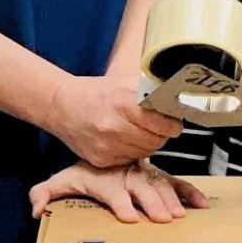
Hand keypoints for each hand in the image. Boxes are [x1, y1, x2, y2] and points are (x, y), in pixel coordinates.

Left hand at [29, 160, 210, 223]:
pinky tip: (201, 205)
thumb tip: (35, 208)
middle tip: (162, 219)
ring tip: (180, 215)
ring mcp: (146, 173)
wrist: (102, 142)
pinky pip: (176, 183)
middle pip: (142, 189)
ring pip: (161, 185)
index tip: (128, 216)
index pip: (112, 190)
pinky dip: (189, 192)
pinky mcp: (159, 177)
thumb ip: (45, 193)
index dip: (120, 203)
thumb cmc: (84, 171)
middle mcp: (129, 174)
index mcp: (106, 178)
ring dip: (172, 199)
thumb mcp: (61, 180)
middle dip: (152, 203)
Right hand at [43, 76, 182, 168]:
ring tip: (140, 131)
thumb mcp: (126, 82)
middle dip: (162, 134)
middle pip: (156, 140)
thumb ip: (152, 90)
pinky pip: (130, 160)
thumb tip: (178, 98)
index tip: (174, 122)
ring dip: (149, 144)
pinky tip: (126, 139)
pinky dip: (133, 151)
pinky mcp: (100, 160)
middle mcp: (113, 126)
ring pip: (145, 152)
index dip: (171, 124)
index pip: (161, 123)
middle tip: (159, 126)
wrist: (63, 106)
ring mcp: (105, 146)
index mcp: (122, 103)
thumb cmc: (97, 93)